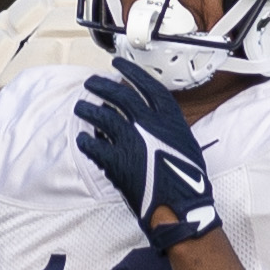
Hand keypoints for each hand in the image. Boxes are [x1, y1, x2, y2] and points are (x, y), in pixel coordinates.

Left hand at [71, 61, 219, 251]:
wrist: (180, 205)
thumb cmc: (188, 179)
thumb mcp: (185, 143)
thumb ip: (168, 127)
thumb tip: (154, 120)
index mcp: (168, 117)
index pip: (145, 84)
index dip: (129, 72)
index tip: (117, 64)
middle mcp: (147, 123)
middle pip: (118, 95)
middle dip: (102, 86)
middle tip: (91, 83)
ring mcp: (130, 140)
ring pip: (102, 117)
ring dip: (88, 110)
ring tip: (80, 107)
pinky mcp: (115, 161)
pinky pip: (94, 145)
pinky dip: (86, 141)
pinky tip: (82, 140)